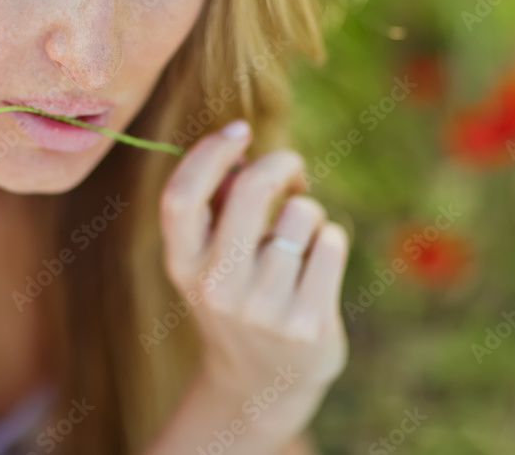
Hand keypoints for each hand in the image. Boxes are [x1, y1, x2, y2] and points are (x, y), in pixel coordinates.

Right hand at [159, 119, 349, 443]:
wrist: (261, 383)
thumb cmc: (238, 296)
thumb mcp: (207, 260)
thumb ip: (216, 208)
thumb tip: (240, 153)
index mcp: (182, 263)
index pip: (182, 196)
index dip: (209, 153)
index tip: (238, 131)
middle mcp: (216, 287)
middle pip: (249, 190)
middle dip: (279, 164)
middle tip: (291, 168)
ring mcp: (262, 308)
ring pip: (301, 214)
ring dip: (308, 214)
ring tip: (299, 241)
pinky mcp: (306, 323)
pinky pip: (332, 243)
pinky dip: (331, 241)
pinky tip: (318, 265)